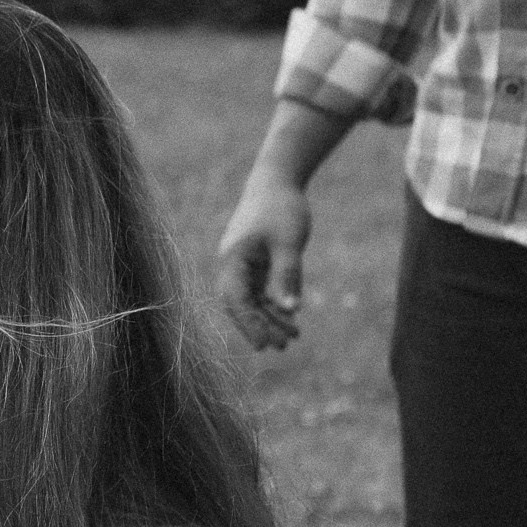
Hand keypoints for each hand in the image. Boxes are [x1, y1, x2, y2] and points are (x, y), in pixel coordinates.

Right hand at [214, 170, 312, 350]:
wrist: (277, 180)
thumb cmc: (281, 208)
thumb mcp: (288, 243)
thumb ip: (288, 277)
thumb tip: (292, 311)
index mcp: (232, 260)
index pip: (235, 301)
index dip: (249, 325)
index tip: (265, 345)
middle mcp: (232, 266)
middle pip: (240, 306)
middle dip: (259, 327)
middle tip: (283, 346)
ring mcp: (242, 265)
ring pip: (251, 301)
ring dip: (269, 319)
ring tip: (294, 336)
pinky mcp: (254, 263)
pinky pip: (260, 291)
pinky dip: (273, 305)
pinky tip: (291, 317)